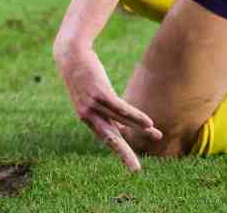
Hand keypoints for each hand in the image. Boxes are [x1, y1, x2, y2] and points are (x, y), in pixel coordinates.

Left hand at [53, 42, 160, 170]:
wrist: (70, 55)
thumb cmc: (84, 77)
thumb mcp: (93, 97)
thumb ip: (106, 113)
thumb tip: (122, 127)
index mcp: (88, 119)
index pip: (108, 138)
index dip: (123, 150)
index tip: (134, 165)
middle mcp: (89, 115)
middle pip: (110, 139)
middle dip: (124, 155)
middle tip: (136, 171)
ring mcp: (93, 105)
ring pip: (120, 121)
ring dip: (140, 128)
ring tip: (156, 135)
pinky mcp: (99, 93)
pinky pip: (120, 108)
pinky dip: (135, 116)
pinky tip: (148, 122)